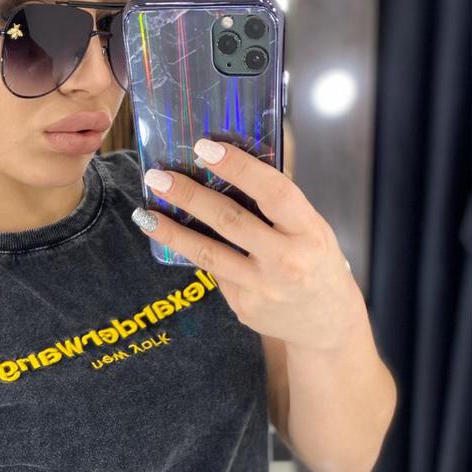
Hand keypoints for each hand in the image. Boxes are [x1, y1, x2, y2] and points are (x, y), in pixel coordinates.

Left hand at [133, 138, 363, 351]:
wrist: (326, 324)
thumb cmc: (316, 262)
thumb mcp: (312, 228)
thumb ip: (278, 205)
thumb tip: (229, 167)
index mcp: (309, 232)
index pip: (273, 191)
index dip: (238, 167)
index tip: (205, 147)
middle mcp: (286, 261)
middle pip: (230, 221)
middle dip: (189, 196)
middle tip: (157, 178)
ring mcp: (262, 287)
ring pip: (208, 254)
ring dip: (171, 232)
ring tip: (145, 214)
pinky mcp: (243, 306)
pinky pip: (214, 272)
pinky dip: (192, 253)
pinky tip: (174, 239)